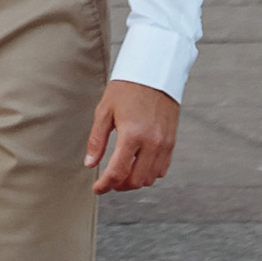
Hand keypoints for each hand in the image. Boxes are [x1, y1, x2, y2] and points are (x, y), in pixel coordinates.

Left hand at [86, 77, 178, 194]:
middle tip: (109, 181)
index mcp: (132, 134)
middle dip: (119, 186)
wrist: (153, 72)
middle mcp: (151, 142)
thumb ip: (97, 141)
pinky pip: (162, 169)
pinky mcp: (172, 141)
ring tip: (122, 172)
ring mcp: (164, 143)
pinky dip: (149, 173)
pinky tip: (138, 164)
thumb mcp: (105, 111)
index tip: (98, 189)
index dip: (105, 185)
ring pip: (150, 178)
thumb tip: (90, 164)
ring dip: (135, 181)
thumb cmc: (127, 88)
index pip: (117, 172)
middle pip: (135, 181)